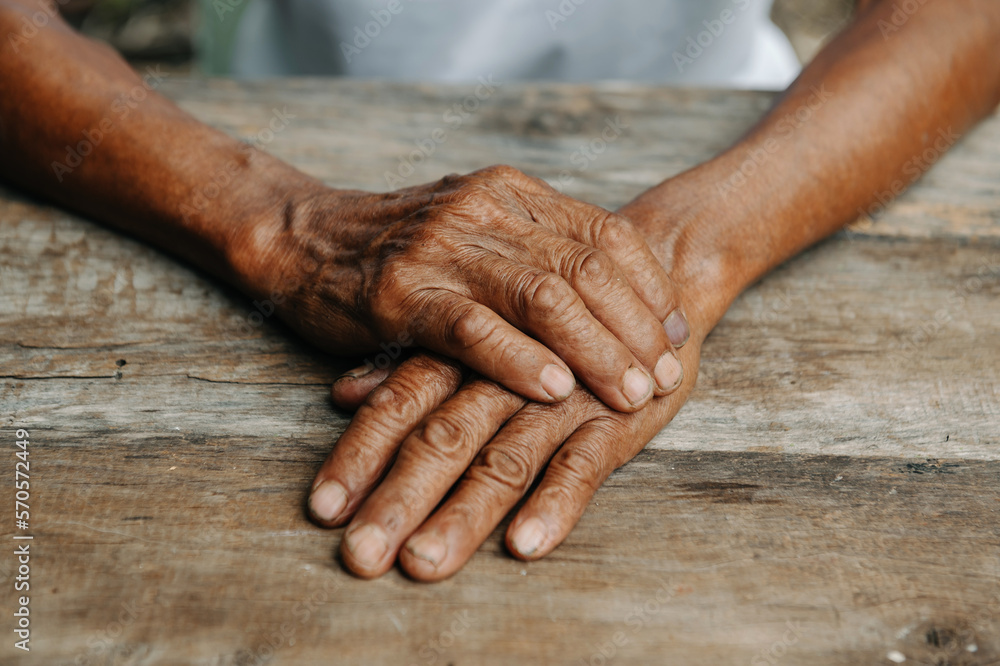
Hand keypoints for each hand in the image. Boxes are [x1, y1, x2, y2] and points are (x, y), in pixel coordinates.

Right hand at [249, 165, 688, 411]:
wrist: (305, 240)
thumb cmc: (403, 245)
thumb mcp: (478, 228)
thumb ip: (537, 248)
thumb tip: (617, 292)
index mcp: (511, 194)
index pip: (605, 235)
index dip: (650, 288)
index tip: (676, 333)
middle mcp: (483, 212)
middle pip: (584, 269)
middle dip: (635, 328)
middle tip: (666, 375)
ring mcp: (442, 250)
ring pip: (542, 298)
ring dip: (596, 352)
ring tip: (632, 393)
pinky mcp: (402, 295)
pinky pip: (475, 330)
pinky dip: (521, 362)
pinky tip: (556, 391)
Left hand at [310, 331, 701, 580]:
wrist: (652, 273)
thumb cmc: (546, 318)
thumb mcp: (473, 331)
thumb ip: (409, 362)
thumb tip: (342, 394)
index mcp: (463, 350)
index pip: (400, 403)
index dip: (359, 455)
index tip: (322, 510)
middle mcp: (504, 375)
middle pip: (443, 437)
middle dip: (399, 498)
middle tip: (363, 554)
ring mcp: (563, 398)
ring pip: (505, 458)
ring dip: (464, 513)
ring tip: (427, 561)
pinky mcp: (616, 418)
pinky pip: (583, 465)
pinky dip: (554, 503)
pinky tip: (525, 543)